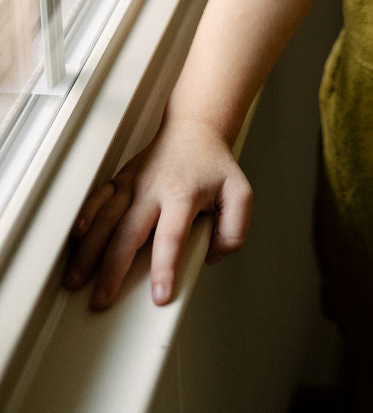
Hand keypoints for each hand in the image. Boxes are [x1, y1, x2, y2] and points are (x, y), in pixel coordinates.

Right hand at [63, 116, 251, 310]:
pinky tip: (76, 236)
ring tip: (77, 279)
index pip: (172, 237)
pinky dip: (85, 216)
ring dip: (90, 250)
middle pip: (129, 232)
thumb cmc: (214, 165)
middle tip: (102, 299)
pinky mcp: (122, 180)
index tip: (159, 295)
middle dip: (113, 269)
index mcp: (184, 194)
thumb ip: (235, 228)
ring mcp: (134, 183)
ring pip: (107, 218)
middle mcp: (154, 189)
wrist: (194, 129)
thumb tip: (214, 256)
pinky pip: (99, 198)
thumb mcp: (239, 193)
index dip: (165, 268)